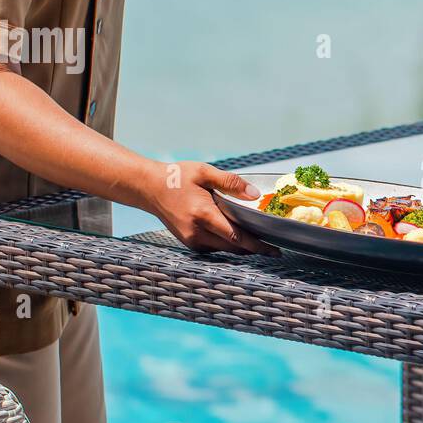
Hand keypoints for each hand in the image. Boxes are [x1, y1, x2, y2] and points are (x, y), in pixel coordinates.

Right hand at [140, 161, 277, 255]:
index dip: (257, 245)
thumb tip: (255, 195)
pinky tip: (235, 235)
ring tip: (258, 241)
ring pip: (224, 249)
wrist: (148, 188)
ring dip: (241, 247)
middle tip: (273, 248)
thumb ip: (231, 183)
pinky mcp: (188, 242)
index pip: (236, 236)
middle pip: (233, 247)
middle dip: (254, 249)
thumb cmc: (176, 177)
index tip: (274, 250)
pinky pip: (214, 247)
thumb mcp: (204, 172)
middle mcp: (196, 232)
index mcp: (203, 215)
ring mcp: (191, 240)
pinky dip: (226, 243)